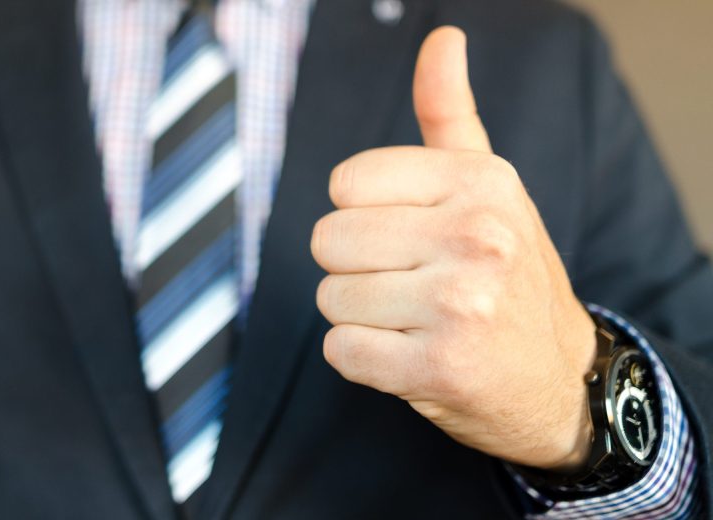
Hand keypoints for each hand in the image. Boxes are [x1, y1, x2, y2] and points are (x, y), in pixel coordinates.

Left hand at [310, 27, 597, 470]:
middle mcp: (477, 237)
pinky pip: (341, 351)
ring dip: (359, 315)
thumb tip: (442, 38)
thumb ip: (450, 114)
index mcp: (481, 182)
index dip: (363, 214)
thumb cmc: (509, 272)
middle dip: (355, 267)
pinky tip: (409, 356)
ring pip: (331, 297)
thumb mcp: (488, 186)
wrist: (558, 376)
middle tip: (410, 284)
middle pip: (329, 239)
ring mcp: (460, 306)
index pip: (346, 183)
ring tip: (414, 320)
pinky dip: (361, 359)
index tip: (408, 235)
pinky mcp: (438, 369)